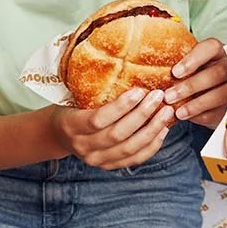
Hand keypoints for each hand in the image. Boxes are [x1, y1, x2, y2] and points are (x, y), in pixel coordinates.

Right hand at [50, 88, 176, 169]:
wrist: (59, 134)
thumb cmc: (71, 107)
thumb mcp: (73, 96)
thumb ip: (93, 89)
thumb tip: (123, 61)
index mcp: (72, 126)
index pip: (98, 119)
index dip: (122, 106)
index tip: (140, 91)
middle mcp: (84, 147)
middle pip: (118, 135)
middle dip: (142, 115)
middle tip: (159, 97)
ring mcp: (97, 160)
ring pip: (130, 149)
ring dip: (152, 129)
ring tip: (167, 112)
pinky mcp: (109, 166)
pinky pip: (135, 159)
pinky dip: (152, 145)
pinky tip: (163, 129)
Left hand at [164, 38, 226, 127]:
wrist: (209, 96)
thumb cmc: (193, 76)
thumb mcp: (188, 66)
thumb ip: (177, 66)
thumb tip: (149, 70)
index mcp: (218, 52)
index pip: (211, 48)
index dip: (194, 59)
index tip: (175, 72)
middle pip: (216, 74)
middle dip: (191, 86)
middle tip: (169, 96)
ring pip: (220, 95)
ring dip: (196, 104)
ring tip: (177, 112)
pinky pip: (220, 112)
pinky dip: (202, 116)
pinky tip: (187, 118)